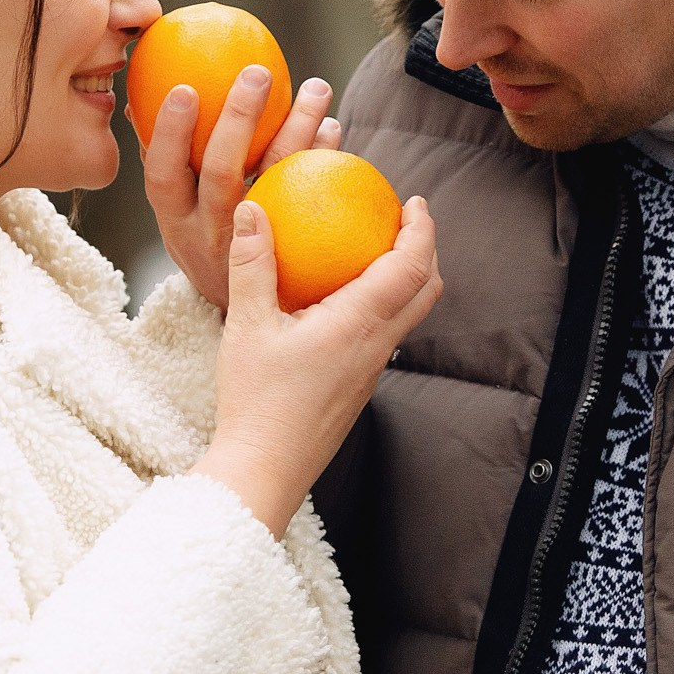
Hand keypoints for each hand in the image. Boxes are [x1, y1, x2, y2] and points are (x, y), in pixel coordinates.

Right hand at [144, 66, 337, 307]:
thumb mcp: (174, 217)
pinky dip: (323, 159)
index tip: (186, 87)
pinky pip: (312, 202)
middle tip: (259, 72)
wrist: (248, 327)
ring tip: (316, 88)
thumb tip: (140, 104)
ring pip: (276, 181)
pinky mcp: (292, 252)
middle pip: (222, 173)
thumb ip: (164, 166)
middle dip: (239, 119)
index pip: (162, 175)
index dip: (170, 133)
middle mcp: (208, 235)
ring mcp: (252, 246)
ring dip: (298, 129)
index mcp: (173, 222)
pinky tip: (333, 130)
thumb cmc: (207, 247)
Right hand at [191, 196, 440, 536]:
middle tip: (404, 221)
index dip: (422, 230)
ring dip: (407, 279)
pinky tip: (343, 301)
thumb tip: (252, 210)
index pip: (411, 267)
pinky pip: (385, 336)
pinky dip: (383, 305)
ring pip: (410, 316)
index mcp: (359, 325)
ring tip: (376, 253)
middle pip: (426, 290)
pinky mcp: (359, 387)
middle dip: (426, 250)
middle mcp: (377, 347)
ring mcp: (372, 371)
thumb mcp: (247, 326)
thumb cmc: (256, 403)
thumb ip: (252, 264)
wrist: (265, 470)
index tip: (415, 202)